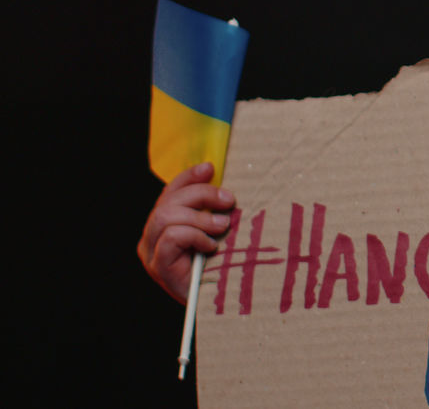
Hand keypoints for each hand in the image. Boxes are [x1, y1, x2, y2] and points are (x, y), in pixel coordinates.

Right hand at [137, 162, 235, 302]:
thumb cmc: (222, 269)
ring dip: (200, 217)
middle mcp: (151, 239)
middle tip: (229, 201)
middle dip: (201, 195)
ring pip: (166, 216)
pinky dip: (195, 236)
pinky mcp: (159, 268)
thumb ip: (212, 210)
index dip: (188, 177)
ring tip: (222, 226)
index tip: (210, 168)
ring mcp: (151, 255)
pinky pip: (172, 237)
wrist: (221, 307)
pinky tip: (211, 247)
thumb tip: (220, 180)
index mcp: (162, 227)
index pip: (169, 193)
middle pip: (167, 202)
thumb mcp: (218, 232)